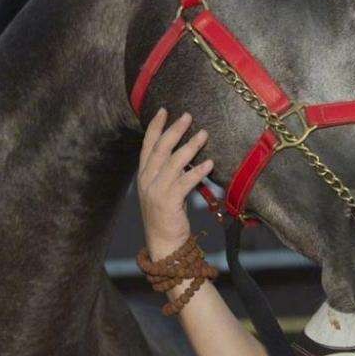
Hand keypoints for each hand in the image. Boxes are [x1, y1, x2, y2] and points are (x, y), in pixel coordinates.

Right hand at [137, 108, 213, 259]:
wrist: (164, 245)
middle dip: (174, 130)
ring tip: (204, 134)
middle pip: (160, 149)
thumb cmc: (168, 216)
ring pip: (173, 162)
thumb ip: (171, 172)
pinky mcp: (168, 202)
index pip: (147, 145)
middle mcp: (147, 181)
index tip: (164, 110)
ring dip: (190, 146)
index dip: (155, 127)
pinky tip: (209, 163)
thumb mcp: (166, 190)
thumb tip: (187, 152)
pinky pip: (184, 182)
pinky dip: (197, 171)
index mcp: (144, 175)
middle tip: (188, 116)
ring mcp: (156, 191)